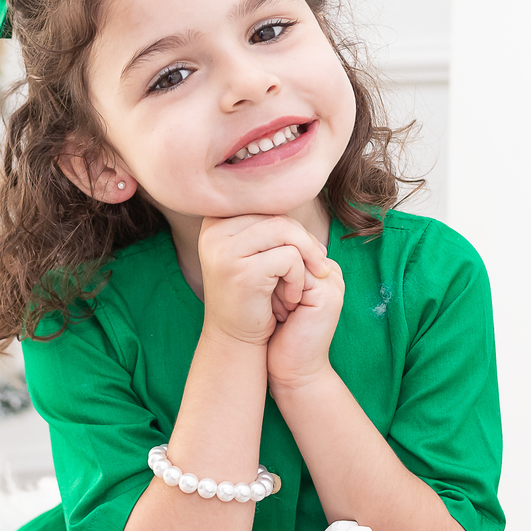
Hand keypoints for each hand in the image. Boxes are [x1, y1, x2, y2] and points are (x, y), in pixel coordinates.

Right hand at [198, 215, 331, 345]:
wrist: (236, 340)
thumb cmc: (253, 295)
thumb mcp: (256, 252)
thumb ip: (268, 224)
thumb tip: (297, 191)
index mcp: (215, 220)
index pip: (266, 204)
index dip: (294, 226)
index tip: (309, 251)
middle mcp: (213, 230)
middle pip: (278, 216)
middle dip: (306, 242)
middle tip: (317, 268)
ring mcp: (223, 250)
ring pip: (285, 231)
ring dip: (307, 258)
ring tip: (305, 282)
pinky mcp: (240, 271)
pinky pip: (289, 257)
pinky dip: (299, 277)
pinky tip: (292, 298)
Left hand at [267, 256, 343, 393]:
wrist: (291, 370)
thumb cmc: (277, 334)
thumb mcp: (273, 293)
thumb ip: (275, 266)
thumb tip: (250, 240)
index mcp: (317, 268)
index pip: (286, 245)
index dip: (266, 265)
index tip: (262, 294)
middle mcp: (328, 270)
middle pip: (288, 249)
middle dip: (269, 274)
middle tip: (270, 305)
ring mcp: (331, 281)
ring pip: (290, 259)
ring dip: (273, 283)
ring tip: (275, 310)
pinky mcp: (328, 294)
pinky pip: (296, 273)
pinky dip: (280, 292)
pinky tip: (281, 313)